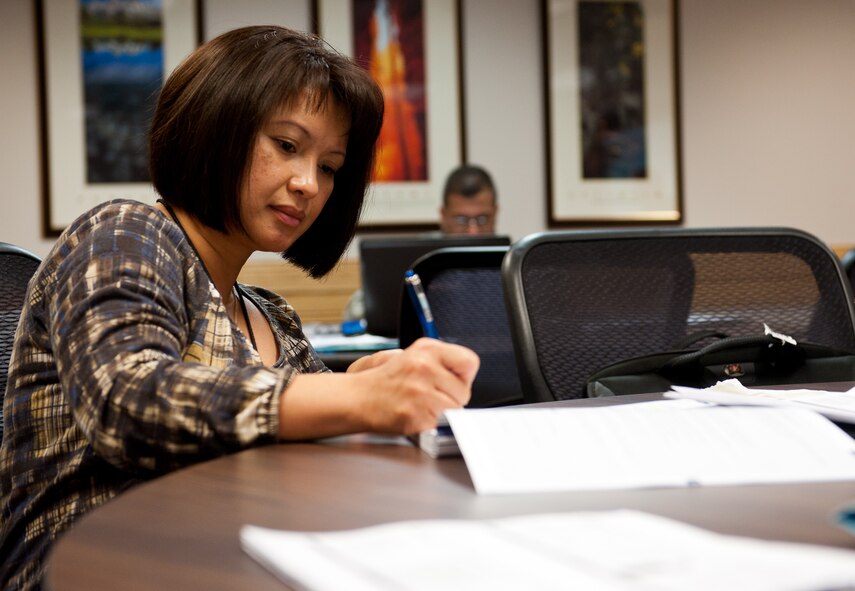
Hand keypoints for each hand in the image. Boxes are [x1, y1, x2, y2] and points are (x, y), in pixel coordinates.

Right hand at [352, 338, 478, 433]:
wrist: (358, 397)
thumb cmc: (386, 380)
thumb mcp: (414, 355)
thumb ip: (442, 360)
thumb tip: (466, 374)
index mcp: (427, 350)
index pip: (469, 362)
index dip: (463, 376)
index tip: (452, 381)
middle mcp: (424, 367)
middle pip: (464, 391)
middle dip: (452, 398)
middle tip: (431, 396)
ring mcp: (420, 391)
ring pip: (454, 410)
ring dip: (442, 412)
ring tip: (422, 405)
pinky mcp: (415, 414)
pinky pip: (439, 424)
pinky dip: (430, 423)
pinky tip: (416, 414)